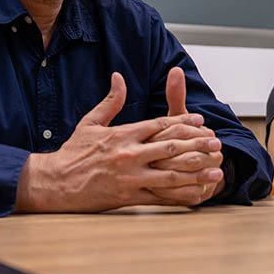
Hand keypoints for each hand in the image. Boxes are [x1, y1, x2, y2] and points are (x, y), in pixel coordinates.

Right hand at [15, 72, 222, 211]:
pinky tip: (197, 194)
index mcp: (123, 135)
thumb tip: (118, 77)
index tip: (201, 120)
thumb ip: (110, 101)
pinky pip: (161, 197)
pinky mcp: (129, 197)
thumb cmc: (73, 153)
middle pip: (171, 147)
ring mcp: (131, 177)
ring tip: (217, 171)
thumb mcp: (90, 122)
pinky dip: (180, 196)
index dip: (183, 121)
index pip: (160, 125)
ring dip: (197, 172)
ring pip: (171, 174)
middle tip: (217, 144)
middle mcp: (130, 155)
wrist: (56, 183)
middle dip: (197, 145)